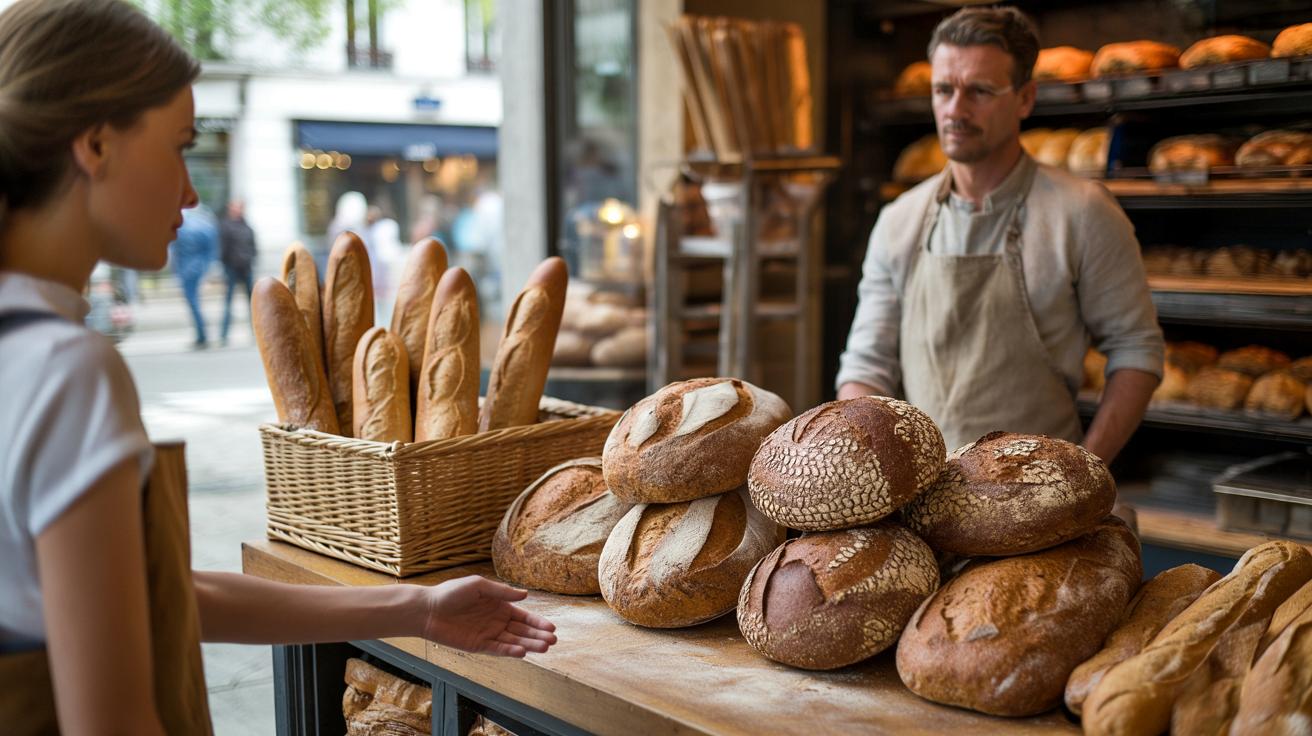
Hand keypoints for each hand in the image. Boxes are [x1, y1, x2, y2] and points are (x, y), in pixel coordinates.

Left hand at [420, 576, 556, 657]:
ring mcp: (488, 634)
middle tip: (554, 640)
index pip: (523, 616)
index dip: (537, 622)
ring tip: (544, 647)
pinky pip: (498, 649)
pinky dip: (510, 651)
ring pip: (513, 641)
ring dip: (529, 645)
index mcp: (499, 606)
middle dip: (538, 635)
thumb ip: (502, 592)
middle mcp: (496, 621)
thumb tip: (526, 595)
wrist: (428, 609)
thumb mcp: (479, 586)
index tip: (552, 627)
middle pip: (522, 630)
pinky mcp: (478, 645)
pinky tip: (523, 651)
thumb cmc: (451, 592)